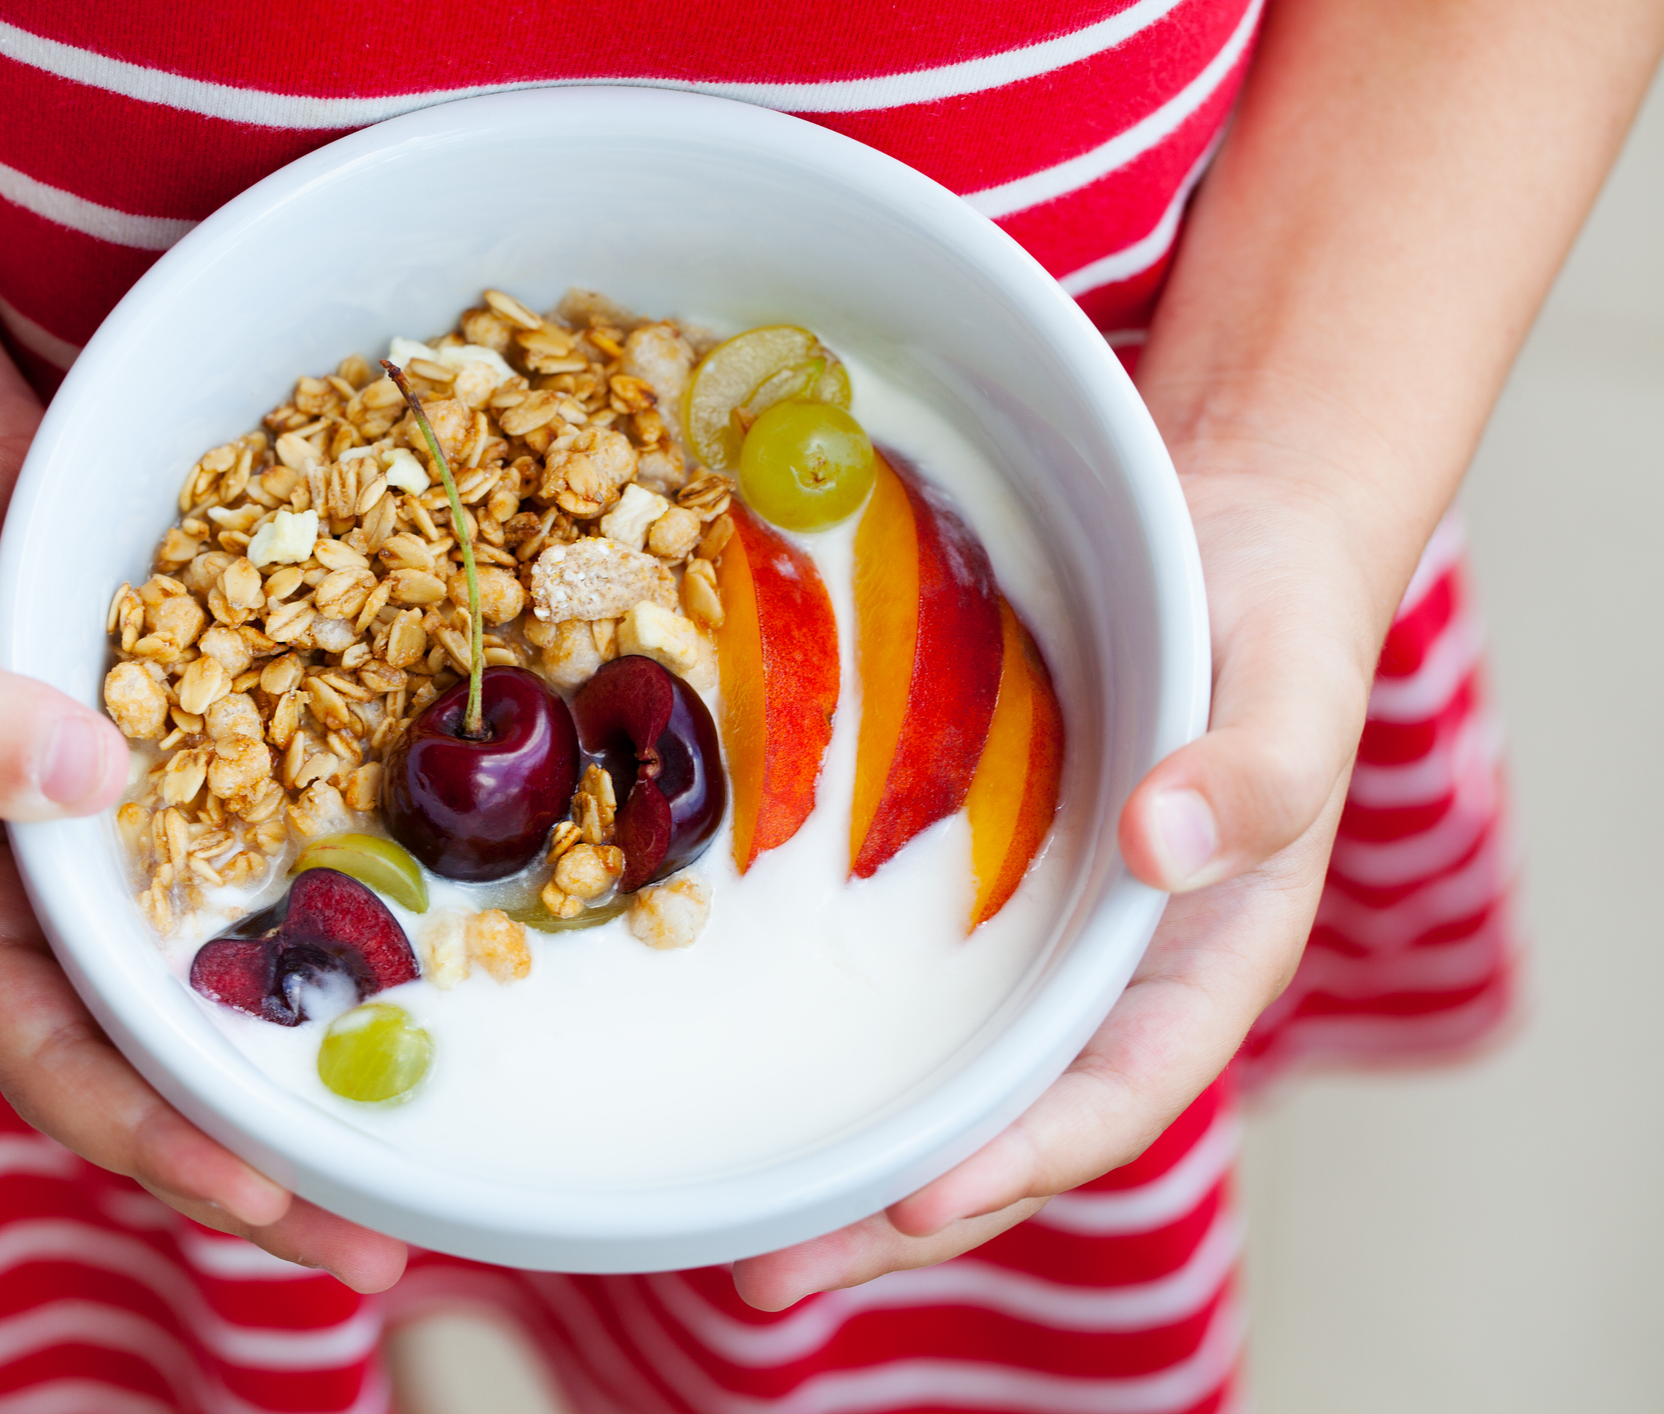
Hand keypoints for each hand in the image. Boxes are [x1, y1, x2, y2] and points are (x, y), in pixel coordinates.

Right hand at [0, 429, 409, 1292]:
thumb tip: (86, 787)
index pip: (59, 1061)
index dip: (156, 1136)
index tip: (259, 1195)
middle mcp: (58, 926)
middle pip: (162, 1077)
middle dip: (267, 1171)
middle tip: (385, 1249)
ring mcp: (135, 881)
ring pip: (227, 1011)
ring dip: (318, 1087)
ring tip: (430, 1161)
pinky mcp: (201, 817)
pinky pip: (269, 905)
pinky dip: (337, 956)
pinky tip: (432, 985)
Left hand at [731, 441, 1391, 1310]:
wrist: (1232, 522)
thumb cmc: (1279, 610)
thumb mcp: (1295, 676)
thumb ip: (1258, 768)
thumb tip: (1162, 848)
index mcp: (1206, 956)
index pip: (1116, 1090)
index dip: (1024, 1157)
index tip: (920, 1205)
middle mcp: (1113, 969)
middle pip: (1006, 1120)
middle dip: (897, 1210)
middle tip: (768, 1277)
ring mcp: (1037, 930)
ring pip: (945, 1068)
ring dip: (850, 1150)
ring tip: (732, 1227)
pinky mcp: (974, 873)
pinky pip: (906, 970)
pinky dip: (839, 1030)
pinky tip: (746, 1056)